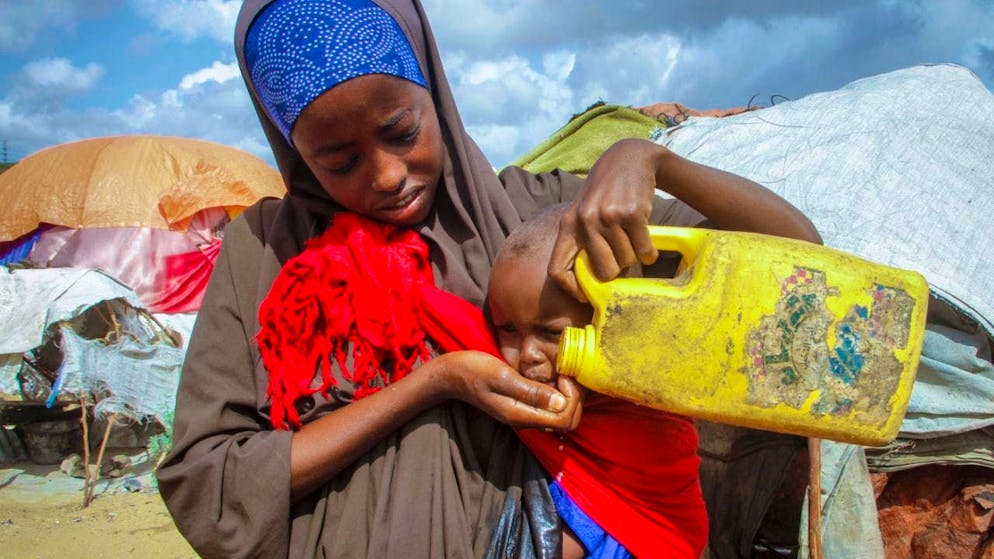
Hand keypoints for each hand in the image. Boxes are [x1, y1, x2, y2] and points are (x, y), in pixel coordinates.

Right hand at [435, 351, 583, 430]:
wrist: (452, 375)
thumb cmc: (473, 371)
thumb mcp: (502, 377)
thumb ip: (530, 391)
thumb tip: (560, 403)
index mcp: (521, 415)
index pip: (564, 421)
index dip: (572, 400)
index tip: (564, 376)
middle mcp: (526, 419)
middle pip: (566, 421)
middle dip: (575, 399)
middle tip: (567, 373)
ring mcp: (524, 414)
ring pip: (560, 414)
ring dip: (568, 396)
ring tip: (562, 372)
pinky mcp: (523, 405)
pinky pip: (550, 406)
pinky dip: (559, 393)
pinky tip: (553, 375)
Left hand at [549, 139, 663, 300]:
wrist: (629, 159)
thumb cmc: (606, 193)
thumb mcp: (584, 212)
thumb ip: (583, 242)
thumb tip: (594, 284)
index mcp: (568, 225)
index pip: (557, 270)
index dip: (571, 290)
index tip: (586, 296)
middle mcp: (585, 221)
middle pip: (603, 272)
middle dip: (616, 271)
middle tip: (622, 258)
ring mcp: (608, 216)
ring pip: (626, 261)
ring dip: (634, 256)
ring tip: (633, 238)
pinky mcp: (632, 214)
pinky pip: (644, 251)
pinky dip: (649, 252)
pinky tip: (646, 238)